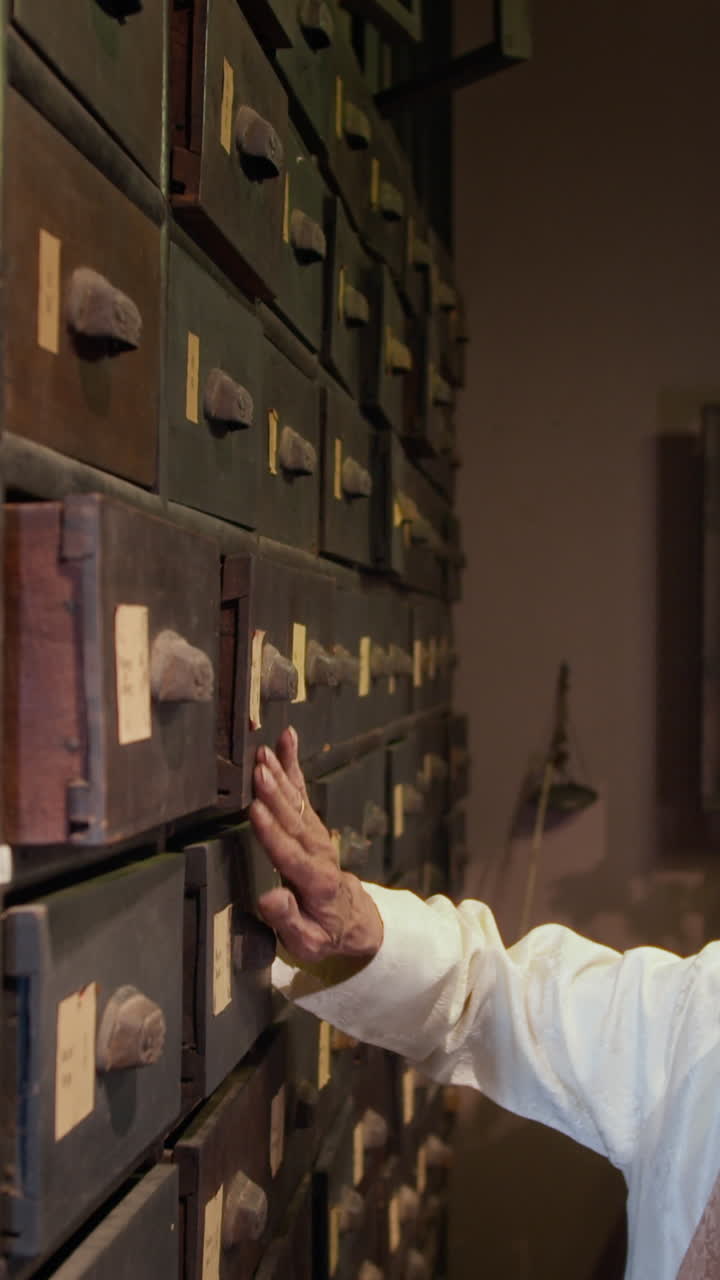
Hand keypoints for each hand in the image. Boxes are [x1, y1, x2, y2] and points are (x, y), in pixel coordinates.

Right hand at [249, 728, 383, 965]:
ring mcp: (317, 834)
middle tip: (258, 770)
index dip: (273, 833)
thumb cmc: (323, 932)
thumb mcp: (307, 942)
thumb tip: (270, 897)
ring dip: (281, 774)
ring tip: (264, 751)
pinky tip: (285, 739)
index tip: (256, 811)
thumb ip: (288, 919)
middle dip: (275, 794)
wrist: (352, 919)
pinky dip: (293, 764)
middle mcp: (319, 852)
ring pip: (298, 801)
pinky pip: (301, 791)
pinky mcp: (313, 824)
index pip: (291, 854)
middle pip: (295, 820)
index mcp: (317, 882)